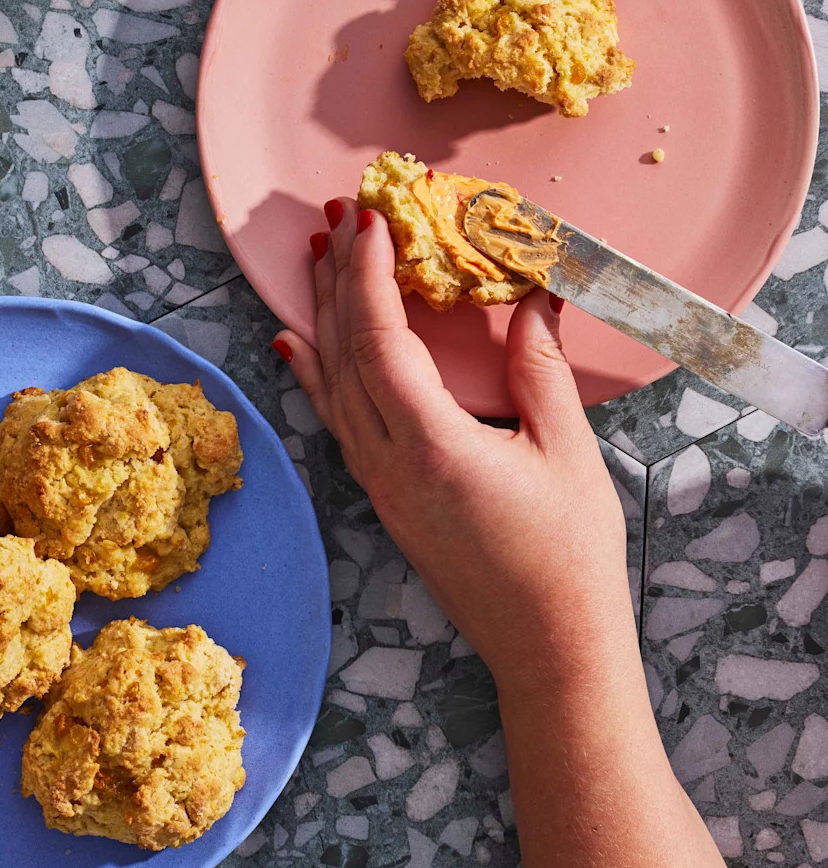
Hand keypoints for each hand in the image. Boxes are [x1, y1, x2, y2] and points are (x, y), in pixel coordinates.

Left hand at [272, 197, 635, 690]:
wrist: (549, 649)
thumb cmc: (569, 558)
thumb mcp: (567, 452)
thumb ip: (541, 370)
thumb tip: (534, 296)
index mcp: (434, 448)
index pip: (381, 342)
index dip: (370, 275)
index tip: (371, 219)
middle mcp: (390, 466)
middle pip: (343, 356)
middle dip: (337, 280)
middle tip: (338, 218)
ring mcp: (380, 487)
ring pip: (332, 386)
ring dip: (323, 317)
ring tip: (318, 260)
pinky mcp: (385, 500)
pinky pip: (336, 422)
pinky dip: (316, 374)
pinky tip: (297, 346)